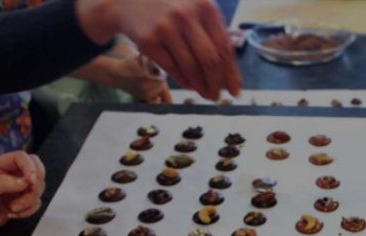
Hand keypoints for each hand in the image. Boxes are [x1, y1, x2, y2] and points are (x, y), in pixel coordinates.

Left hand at [0, 152, 44, 235]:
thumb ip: (1, 184)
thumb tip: (25, 182)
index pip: (20, 157)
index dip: (30, 167)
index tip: (31, 182)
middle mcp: (8, 175)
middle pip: (36, 169)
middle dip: (35, 185)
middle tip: (26, 196)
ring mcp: (15, 189)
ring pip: (37, 188)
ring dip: (29, 201)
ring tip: (12, 209)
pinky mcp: (19, 203)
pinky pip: (35, 203)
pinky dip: (28, 210)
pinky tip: (12, 214)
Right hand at [77, 0, 240, 100]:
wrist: (129, 1)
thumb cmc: (171, 9)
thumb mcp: (196, 11)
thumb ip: (214, 37)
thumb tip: (231, 77)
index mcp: (204, 5)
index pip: (224, 47)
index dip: (231, 73)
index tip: (235, 90)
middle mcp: (185, 15)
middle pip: (210, 61)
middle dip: (216, 84)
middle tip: (218, 96)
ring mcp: (165, 28)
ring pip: (191, 69)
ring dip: (201, 87)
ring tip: (206, 93)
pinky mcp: (148, 41)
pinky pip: (173, 70)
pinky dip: (185, 82)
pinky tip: (191, 86)